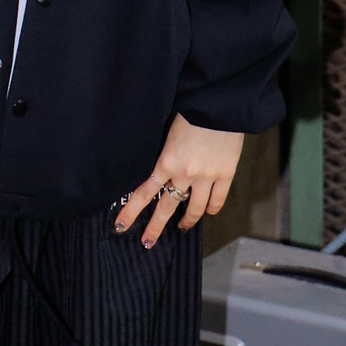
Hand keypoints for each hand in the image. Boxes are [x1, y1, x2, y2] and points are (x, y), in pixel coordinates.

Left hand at [114, 115, 243, 246]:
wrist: (219, 102)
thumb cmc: (191, 109)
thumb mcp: (168, 130)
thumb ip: (164, 152)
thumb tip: (158, 167)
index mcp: (166, 161)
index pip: (144, 193)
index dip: (131, 211)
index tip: (120, 226)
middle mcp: (184, 174)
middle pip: (167, 208)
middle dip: (155, 227)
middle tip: (147, 243)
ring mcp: (206, 177)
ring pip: (194, 209)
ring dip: (187, 221)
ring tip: (182, 227)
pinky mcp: (225, 174)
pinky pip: (217, 200)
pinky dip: (211, 209)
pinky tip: (207, 212)